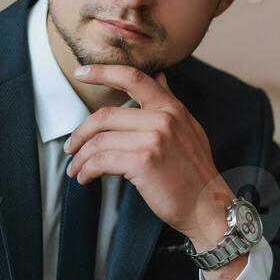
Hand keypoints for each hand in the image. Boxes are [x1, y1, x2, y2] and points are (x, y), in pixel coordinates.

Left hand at [65, 64, 232, 243]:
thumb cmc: (195, 173)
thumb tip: (160, 76)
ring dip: (81, 157)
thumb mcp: (189, 129)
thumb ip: (169, 103)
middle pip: (105, 116)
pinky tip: (85, 178)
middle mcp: (163, 119)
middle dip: (80, 133)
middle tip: (71, 147)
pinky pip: (102, 161)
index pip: (133, 79)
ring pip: (99, 141)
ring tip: (76, 169)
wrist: (208, 207)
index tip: (81, 73)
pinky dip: (87, 170)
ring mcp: (154, 139)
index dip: (102, 72)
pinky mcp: (144, 162)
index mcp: (172, 108)